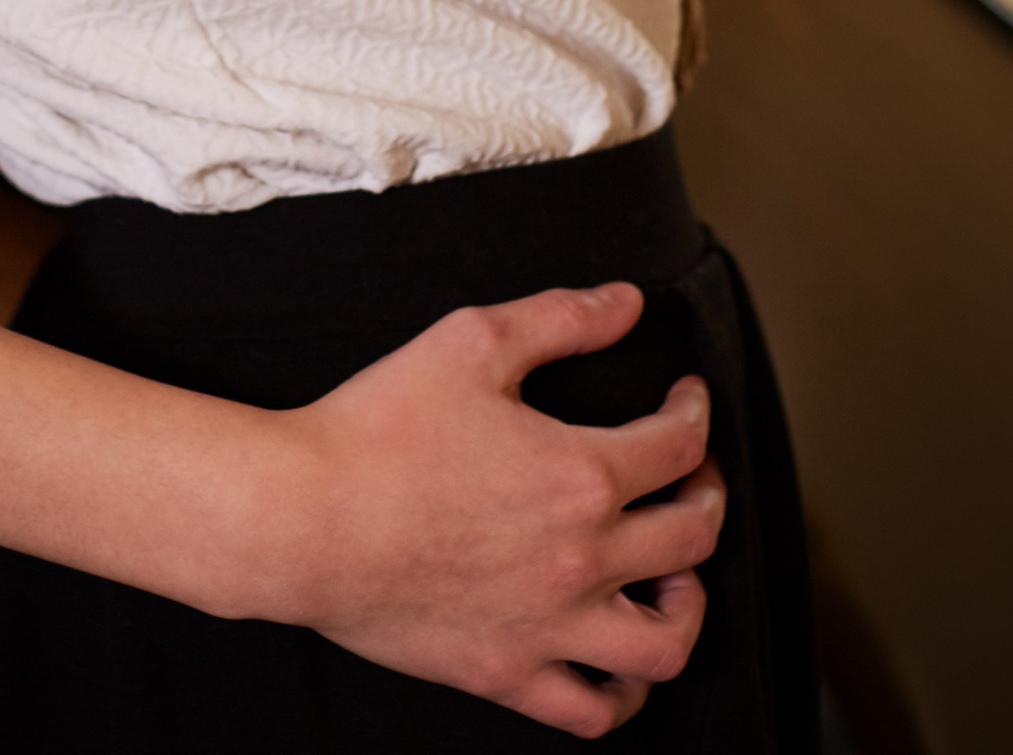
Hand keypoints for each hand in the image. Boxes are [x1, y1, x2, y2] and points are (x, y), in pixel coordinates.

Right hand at [263, 282, 723, 735]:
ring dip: (690, 605)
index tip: (686, 400)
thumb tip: (627, 302)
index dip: (695, 413)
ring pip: (665, 643)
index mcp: (581, 474)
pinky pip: (592, 710)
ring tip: (673, 578)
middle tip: (693, 476)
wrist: (305, 516)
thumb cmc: (379, 426)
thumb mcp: (473, 340)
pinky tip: (618, 661)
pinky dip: (624, 693)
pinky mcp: (505, 670)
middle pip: (692, 538)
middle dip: (708, 497)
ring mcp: (547, 625)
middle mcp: (581, 558)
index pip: (680, 446)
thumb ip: (561, 317)